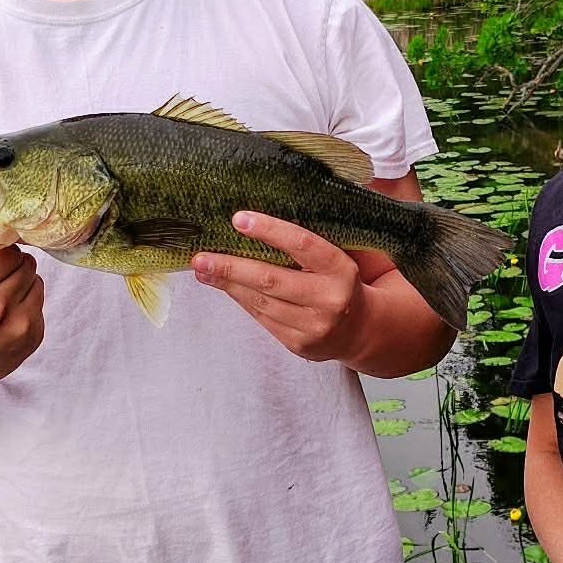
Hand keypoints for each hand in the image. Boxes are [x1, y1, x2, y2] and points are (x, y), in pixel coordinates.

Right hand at [0, 234, 44, 399]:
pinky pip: (40, 304)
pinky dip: (28, 303)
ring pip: (37, 281)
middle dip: (14, 264)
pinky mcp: (32, 339)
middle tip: (0, 273)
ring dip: (23, 282)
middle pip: (26, 264)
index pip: (6, 252)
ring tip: (3, 293)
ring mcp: (17, 326)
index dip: (1, 251)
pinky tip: (8, 314)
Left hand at [192, 211, 367, 361]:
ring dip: (227, 284)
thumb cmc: (341, 282)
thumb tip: (259, 218)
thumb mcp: (339, 256)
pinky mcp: (298, 344)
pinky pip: (261, 317)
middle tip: (201, 257)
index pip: (302, 244)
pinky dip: (241, 299)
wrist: (361, 329)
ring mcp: (314, 326)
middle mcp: (330, 299)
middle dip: (231, 267)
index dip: (269, 231)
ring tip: (203, 270)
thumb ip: (310, 239)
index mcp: (342, 269)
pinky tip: (224, 286)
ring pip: (261, 301)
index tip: (238, 219)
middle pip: (272, 279)